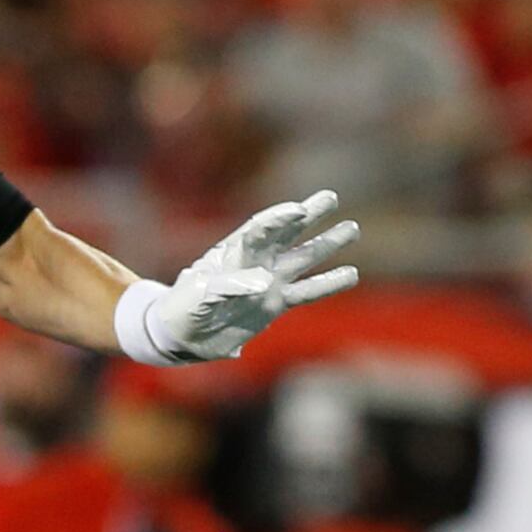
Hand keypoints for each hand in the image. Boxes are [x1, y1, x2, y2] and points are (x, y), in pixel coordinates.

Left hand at [135, 192, 361, 362]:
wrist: (180, 334)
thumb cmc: (182, 310)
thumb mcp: (198, 298)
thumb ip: (228, 287)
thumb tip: (264, 282)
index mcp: (234, 253)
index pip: (260, 230)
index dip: (279, 219)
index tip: (298, 210)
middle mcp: (255, 262)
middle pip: (286, 233)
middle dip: (309, 215)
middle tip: (331, 197)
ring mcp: (268, 281)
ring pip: (303, 258)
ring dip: (326, 244)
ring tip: (351, 228)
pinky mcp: (275, 303)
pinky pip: (306, 291)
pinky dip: (328, 283)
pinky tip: (351, 273)